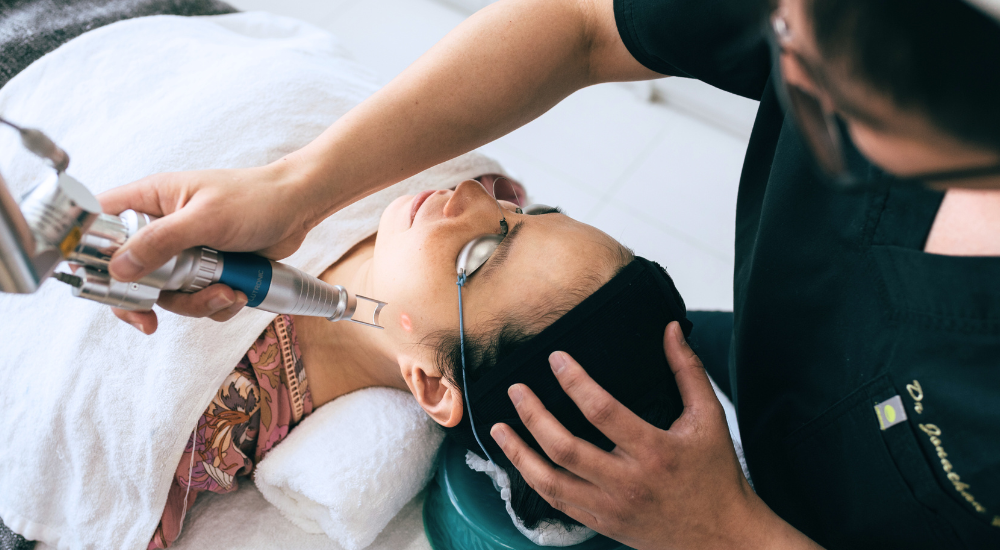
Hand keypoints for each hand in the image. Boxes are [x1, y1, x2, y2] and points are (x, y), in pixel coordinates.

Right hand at [97, 162, 317, 333]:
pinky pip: (199, 300)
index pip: (99, 224)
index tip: (101, 283)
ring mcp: (184, 253)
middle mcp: (161, 229)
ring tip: (226, 292)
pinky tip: (238, 292)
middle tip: (149, 319)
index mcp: (150, 201)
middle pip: (129, 274)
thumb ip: (160, 243)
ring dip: (196, 303)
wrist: (298, 208)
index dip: (90, 254)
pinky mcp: (208, 271)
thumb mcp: (204, 219)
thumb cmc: (253, 198)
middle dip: (147, 300)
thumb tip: (118, 269)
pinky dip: (218, 304)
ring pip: (168, 295)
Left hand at [491, 322, 821, 549]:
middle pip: (566, 447)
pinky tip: (519, 459)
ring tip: (499, 426)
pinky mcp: (601, 523)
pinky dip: (532, 479)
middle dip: (533, 416)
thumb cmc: (715, 475)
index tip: (555, 359)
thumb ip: (687, 371)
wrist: (721, 538)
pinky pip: (557, 502)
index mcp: (655, 451)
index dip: (574, 381)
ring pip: (550, 481)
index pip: (603, 412)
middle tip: (516, 390)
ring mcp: (610, 507)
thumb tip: (670, 330)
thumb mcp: (710, 418)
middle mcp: (628, 482)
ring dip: (519, 453)